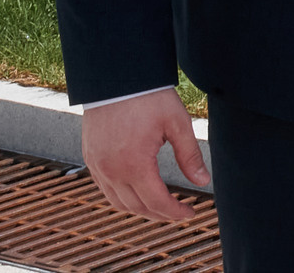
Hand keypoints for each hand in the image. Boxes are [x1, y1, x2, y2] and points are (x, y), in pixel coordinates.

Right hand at [83, 88, 208, 220]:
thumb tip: (202, 181)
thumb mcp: (177, 124)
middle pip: (137, 207)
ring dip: (141, 209)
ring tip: (163, 205)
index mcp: (134, 164)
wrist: (116, 78)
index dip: (176, 212)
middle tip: (180, 212)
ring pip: (118, 202)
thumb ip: (190, 155)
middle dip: (160, 214)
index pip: (156, 202)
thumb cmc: (149, 98)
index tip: (191, 214)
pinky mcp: (90, 159)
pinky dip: (123, 197)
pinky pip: (105, 189)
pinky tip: (139, 191)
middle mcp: (111, 171)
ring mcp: (97, 166)